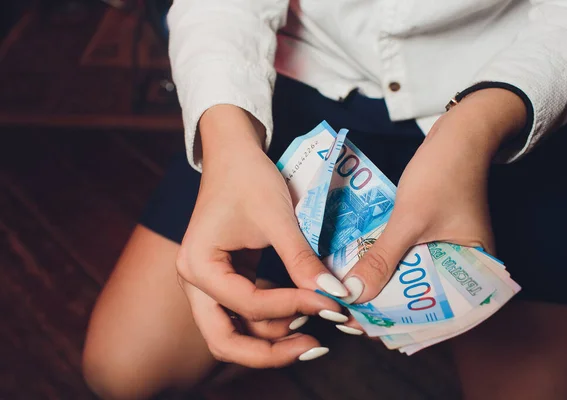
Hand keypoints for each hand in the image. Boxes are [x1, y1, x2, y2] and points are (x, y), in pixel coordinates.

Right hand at [176, 105, 348, 366]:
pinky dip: (269, 319)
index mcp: (198, 265)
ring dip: (271, 338)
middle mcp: (194, 282)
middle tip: (313, 346)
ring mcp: (206, 284)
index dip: (292, 307)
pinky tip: (300, 311)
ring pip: (233, 333)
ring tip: (314, 325)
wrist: (233, 154)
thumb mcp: (278, 219)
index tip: (331, 303)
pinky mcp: (223, 280)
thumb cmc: (248, 178)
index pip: (248, 304)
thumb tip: (335, 296)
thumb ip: (303, 261)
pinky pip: (243, 314)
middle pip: (225, 340)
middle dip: (269, 351)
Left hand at [339, 89, 526, 308]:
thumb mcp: (409, 221)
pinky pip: (409, 260)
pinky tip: (361, 273)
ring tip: (350, 297)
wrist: (458, 135)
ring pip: (412, 280)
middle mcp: (465, 268)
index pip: (438, 314)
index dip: (400, 325)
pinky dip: (388, 266)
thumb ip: (382, 258)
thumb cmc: (443, 174)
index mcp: (476, 272)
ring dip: (384, 287)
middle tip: (350, 312)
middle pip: (422, 300)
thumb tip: (354, 293)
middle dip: (387, 308)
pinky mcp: (434, 239)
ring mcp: (449, 252)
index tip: (365, 327)